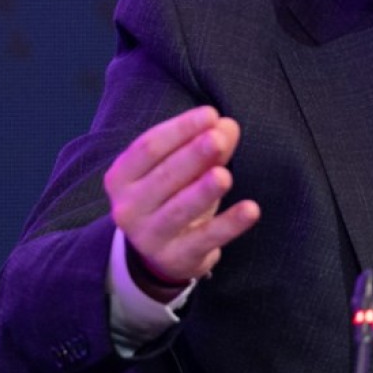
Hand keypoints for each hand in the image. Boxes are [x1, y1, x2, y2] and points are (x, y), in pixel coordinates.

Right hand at [104, 106, 260, 300]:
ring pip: (179, 210)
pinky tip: (251, 209)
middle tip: (217, 139)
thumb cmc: (169, 197)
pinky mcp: (175, 258)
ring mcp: (149, 237)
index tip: (210, 114)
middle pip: (164, 176)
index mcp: (122, 177)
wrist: (159, 254)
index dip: (180, 129)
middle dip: (192, 155)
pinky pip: (205, 239)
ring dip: (203, 192)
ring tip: (225, 176)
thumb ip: (205, 145)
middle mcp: (128, 208)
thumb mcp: (183, 169)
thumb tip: (228, 126)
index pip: (148, 147)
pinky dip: (229, 224)